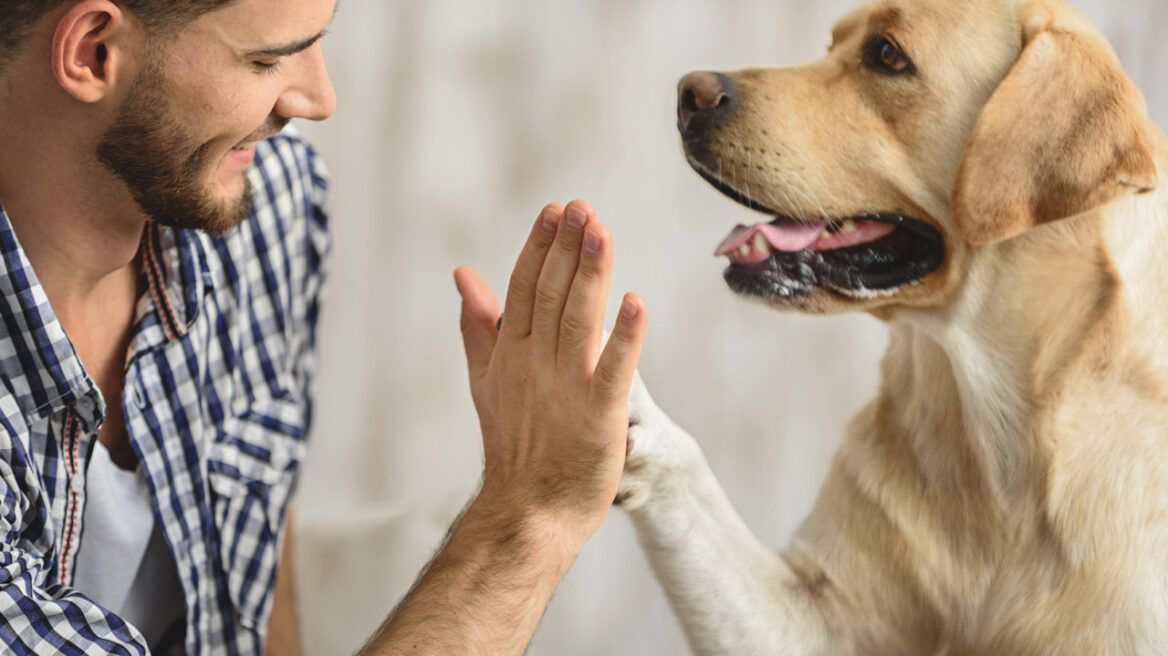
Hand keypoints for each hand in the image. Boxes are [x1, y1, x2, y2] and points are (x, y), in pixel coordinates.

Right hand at [454, 200, 647, 551]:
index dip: (541, 248)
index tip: (556, 210)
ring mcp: (567, 387)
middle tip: (582, 207)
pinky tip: (635, 302)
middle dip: (567, 248)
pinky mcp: (600, 414)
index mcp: (511, 352)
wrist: (528, 510)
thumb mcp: (485, 378)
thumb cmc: (513, 444)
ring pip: (578, 319)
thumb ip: (478, 324)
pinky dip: (624, 336)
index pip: (523, 288)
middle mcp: (535, 363)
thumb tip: (463, 273)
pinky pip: (614, 369)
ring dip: (591, 275)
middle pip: (551, 294)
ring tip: (602, 232)